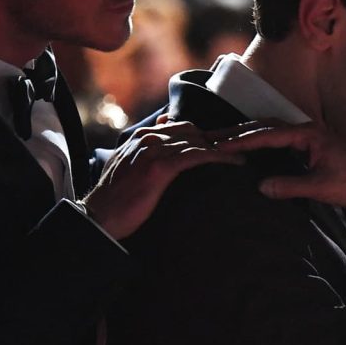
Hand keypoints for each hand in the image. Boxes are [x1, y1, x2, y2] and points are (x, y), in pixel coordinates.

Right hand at [81, 121, 243, 239]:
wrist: (98, 217)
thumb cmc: (114, 199)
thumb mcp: (126, 169)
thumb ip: (143, 156)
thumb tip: (161, 153)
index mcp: (141, 136)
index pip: (180, 127)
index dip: (203, 136)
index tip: (224, 145)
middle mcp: (148, 137)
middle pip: (192, 130)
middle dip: (217, 138)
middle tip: (242, 149)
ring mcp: (153, 150)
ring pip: (197, 140)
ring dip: (223, 147)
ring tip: (246, 154)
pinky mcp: (160, 167)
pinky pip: (197, 156)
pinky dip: (219, 158)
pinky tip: (236, 163)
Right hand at [215, 122, 345, 206]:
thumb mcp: (320, 187)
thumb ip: (290, 186)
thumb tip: (261, 187)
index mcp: (309, 134)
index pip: (268, 134)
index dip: (243, 140)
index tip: (222, 145)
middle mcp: (307, 129)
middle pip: (266, 125)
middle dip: (239, 132)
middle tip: (213, 137)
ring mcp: (309, 135)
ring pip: (272, 129)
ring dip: (249, 134)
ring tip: (225, 139)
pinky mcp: (310, 144)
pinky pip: (279, 136)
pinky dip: (261, 139)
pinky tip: (250, 147)